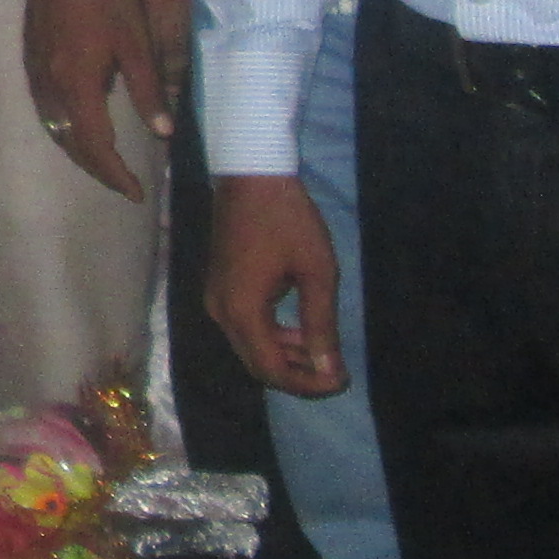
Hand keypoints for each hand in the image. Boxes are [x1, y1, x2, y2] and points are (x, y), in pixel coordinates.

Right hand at [22, 0, 183, 197]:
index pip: (97, 147)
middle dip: (98, 170)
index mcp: (78, 87)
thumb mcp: (136, 43)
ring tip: (103, 163)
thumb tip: (163, 134)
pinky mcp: (31, 62)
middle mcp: (51, 89)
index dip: (116, 175)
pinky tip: (78, 126)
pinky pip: (46, 112)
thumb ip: (148, 91)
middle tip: (122, 185)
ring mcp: (36, 76)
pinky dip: (64, 131)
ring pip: (54, 131)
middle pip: (71, 145)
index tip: (135, 193)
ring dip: (78, 153)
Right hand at [207, 171, 343, 397]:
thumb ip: (321, 324)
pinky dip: (272, 337)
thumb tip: (329, 370)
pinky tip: (298, 327)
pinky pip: (245, 328)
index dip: (307, 384)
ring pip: (250, 348)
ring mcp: (216, 300)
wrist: (250, 174)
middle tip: (336, 372)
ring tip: (323, 351)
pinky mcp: (219, 288)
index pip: (272, 369)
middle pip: (257, 365)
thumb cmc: (287, 218)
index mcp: (242, 311)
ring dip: (286, 357)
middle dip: (298, 376)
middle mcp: (221, 312)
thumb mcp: (316, 271)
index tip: (342, 380)